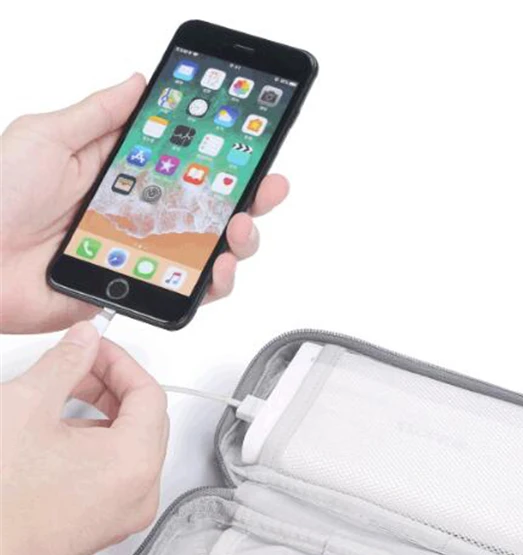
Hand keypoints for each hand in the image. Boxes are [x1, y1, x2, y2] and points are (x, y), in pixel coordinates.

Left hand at [0, 74, 289, 333]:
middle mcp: (138, 215)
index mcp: (121, 175)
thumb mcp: (46, 138)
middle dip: (249, 197)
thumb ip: (99, 115)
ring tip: (241, 228)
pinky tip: (217, 268)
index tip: (252, 146)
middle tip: (266, 187)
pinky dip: (213, 284)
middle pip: (208, 208)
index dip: (222, 157)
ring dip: (238, 240)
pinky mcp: (140, 289)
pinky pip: (188, 292)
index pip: (185, 164)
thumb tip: (138, 83)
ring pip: (209, 251)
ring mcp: (143, 254)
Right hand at [0, 322, 167, 554]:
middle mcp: (140, 493)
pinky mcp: (102, 527)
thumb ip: (65, 362)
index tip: (94, 347)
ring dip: (100, 416)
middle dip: (111, 387)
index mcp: (135, 463)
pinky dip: (94, 448)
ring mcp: (123, 515)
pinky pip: (114, 475)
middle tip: (76, 367)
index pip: (149, 394)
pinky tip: (54, 438)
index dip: (120, 362)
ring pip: (129, 448)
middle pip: (145, 421)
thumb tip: (85, 340)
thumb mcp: (27, 407)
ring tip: (57, 400)